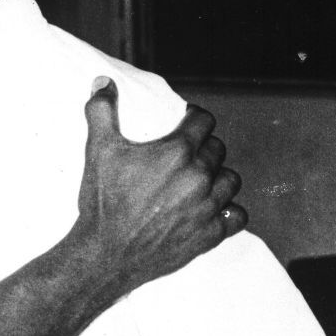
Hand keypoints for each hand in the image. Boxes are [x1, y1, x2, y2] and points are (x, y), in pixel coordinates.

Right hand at [72, 77, 246, 295]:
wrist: (106, 253)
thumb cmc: (103, 201)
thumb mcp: (97, 150)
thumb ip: (102, 111)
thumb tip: (103, 82)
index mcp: (177, 152)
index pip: (204, 121)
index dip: (196, 118)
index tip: (187, 120)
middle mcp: (199, 177)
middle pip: (218, 149)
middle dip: (204, 146)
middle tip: (186, 152)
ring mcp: (207, 207)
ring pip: (231, 180)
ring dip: (219, 176)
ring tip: (202, 179)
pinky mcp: (210, 234)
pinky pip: (237, 216)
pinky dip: (229, 210)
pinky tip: (215, 207)